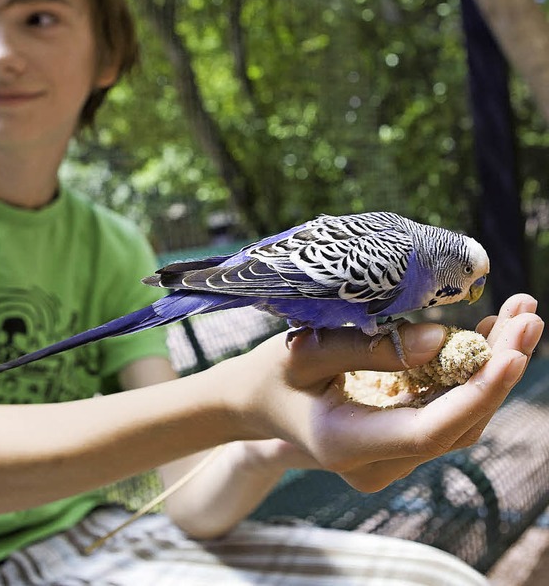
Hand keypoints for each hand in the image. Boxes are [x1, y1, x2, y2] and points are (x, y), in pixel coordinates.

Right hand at [229, 294, 542, 491]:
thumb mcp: (306, 351)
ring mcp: (392, 457)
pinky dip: (470, 374)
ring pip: (460, 418)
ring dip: (492, 369)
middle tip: (528, 314)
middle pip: (458, 424)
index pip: (430, 429)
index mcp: (348, 444)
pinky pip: (445, 410)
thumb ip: (371, 348)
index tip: (513, 352)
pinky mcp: (400, 440)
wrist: (256, 403)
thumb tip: (446, 337)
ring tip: (518, 315)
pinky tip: (488, 336)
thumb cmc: (272, 373)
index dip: (477, 393)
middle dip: (499, 370)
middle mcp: (378, 463)